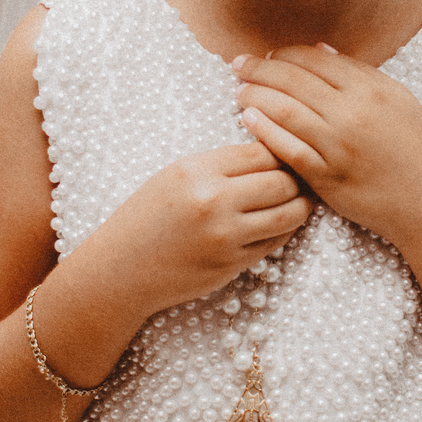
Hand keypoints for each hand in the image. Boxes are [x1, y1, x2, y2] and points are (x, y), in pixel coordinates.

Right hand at [88, 141, 311, 320]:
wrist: (121, 269)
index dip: (278, 152)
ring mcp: (225, 236)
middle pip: (282, 181)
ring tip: (299, 200)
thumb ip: (220, 164)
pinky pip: (275, 242)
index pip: (260, 152)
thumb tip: (272, 152)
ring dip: (300, 205)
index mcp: (196, 170)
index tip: (283, 156)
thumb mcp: (175, 176)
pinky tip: (279, 223)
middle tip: (298, 178)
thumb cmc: (147, 217)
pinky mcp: (232, 264)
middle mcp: (212, 201)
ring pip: (288, 213)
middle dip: (295, 179)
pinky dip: (284, 231)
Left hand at [233, 46, 421, 243]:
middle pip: (293, 81)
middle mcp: (352, 114)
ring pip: (284, 111)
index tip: (267, 55)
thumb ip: (359, 72)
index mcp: (370, 89)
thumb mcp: (398, 99)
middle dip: (259, 69)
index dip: (284, 54)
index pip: (314, 60)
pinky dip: (264, 130)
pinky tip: (248, 119)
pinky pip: (287, 149)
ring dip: (255, 96)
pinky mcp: (327, 177)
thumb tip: (320, 48)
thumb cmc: (414, 147)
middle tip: (238, 66)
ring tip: (239, 91)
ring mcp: (338, 146)